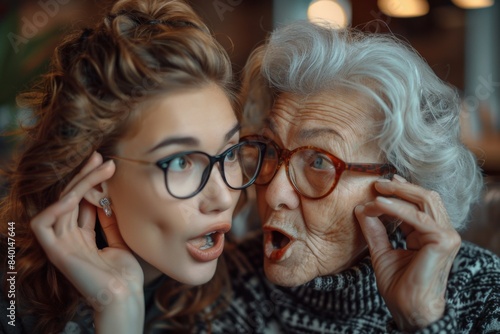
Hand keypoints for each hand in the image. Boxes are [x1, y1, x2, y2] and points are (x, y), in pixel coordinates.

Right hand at [30, 152, 143, 332]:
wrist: (124, 297)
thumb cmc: (125, 275)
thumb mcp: (119, 240)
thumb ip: (110, 220)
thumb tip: (110, 197)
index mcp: (81, 238)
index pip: (80, 203)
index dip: (90, 182)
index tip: (106, 164)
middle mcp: (68, 238)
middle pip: (70, 199)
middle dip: (84, 176)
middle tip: (100, 156)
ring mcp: (60, 244)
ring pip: (61, 204)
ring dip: (80, 183)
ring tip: (101, 167)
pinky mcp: (55, 252)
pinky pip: (42, 224)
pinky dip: (55, 208)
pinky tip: (75, 196)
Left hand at [355, 175, 459, 330]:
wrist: (407, 308)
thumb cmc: (398, 284)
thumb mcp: (381, 250)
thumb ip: (375, 230)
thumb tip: (361, 208)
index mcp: (430, 233)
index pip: (418, 204)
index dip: (398, 193)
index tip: (378, 187)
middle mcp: (442, 232)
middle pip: (425, 197)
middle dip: (400, 188)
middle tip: (378, 183)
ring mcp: (446, 235)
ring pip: (424, 201)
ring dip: (398, 194)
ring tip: (377, 191)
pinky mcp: (443, 240)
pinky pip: (417, 217)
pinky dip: (397, 209)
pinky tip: (379, 205)